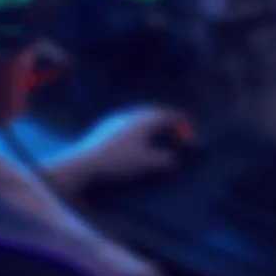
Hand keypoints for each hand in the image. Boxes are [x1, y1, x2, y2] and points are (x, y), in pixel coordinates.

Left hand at [45, 106, 188, 193]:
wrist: (84, 162)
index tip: (192, 127)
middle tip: (179, 127)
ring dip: (154, 122)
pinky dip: (142, 126)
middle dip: (169, 119)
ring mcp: (117, 118)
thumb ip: (163, 160)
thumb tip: (174, 159)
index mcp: (143, 120)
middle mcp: (131, 114)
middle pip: (155, 112)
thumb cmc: (117, 162)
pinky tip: (138, 137)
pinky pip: (130, 120)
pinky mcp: (106, 125)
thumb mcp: (145, 163)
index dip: (182, 121)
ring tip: (161, 132)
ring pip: (141, 115)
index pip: (168, 115)